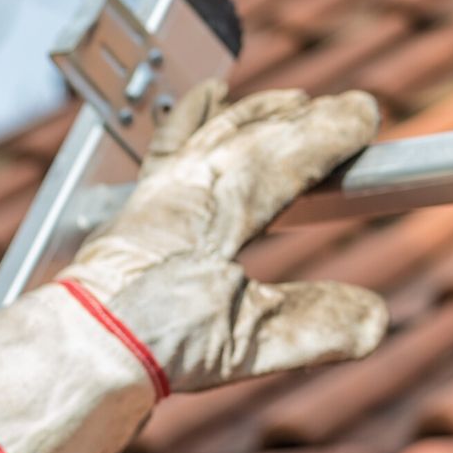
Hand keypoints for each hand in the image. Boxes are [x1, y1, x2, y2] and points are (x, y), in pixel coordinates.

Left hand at [0, 82, 387, 452]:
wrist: (76, 351)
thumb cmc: (152, 342)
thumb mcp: (249, 342)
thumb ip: (316, 325)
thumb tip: (377, 319)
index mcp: (217, 207)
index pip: (284, 154)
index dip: (329, 132)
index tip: (366, 114)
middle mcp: (184, 187)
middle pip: (252, 135)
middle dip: (303, 119)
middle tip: (345, 107)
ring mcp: (156, 194)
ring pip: (211, 132)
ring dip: (255, 113)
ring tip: (286, 100)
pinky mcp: (136, 209)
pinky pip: (169, 145)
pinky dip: (191, 117)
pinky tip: (201, 102)